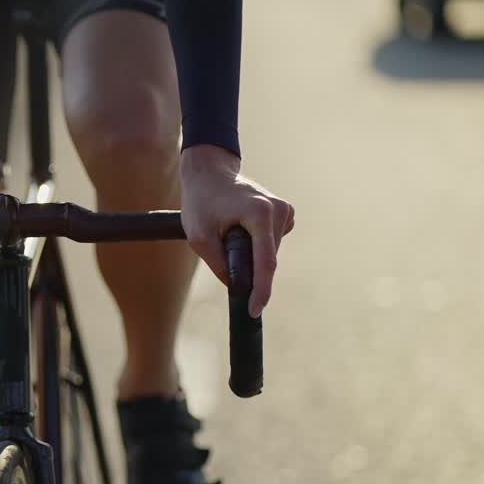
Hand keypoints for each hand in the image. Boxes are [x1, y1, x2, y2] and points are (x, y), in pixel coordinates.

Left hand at [179, 145, 294, 317]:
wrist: (209, 172)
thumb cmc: (201, 202)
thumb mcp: (199, 237)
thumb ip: (219, 264)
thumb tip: (238, 287)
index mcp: (260, 214)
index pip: (266, 263)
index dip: (261, 291)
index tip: (254, 311)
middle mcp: (279, 210)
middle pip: (267, 259)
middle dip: (249, 269)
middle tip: (222, 253)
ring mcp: (284, 210)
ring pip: (270, 252)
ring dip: (251, 255)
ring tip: (228, 232)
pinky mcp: (284, 212)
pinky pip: (271, 242)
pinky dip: (257, 245)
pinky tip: (240, 229)